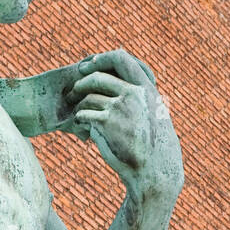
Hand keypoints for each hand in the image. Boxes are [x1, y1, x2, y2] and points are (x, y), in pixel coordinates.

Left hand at [63, 50, 183, 202]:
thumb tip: (120, 82)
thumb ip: (140, 97)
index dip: (100, 59)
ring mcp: (119, 107)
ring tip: (82, 119)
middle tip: (74, 91)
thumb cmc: (155, 147)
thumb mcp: (155, 115)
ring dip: (81, 108)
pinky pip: (83, 115)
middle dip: (81, 82)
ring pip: (88, 99)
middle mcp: (134, 94)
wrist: (154, 171)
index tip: (89, 66)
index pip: (121, 58)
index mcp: (146, 89)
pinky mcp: (106, 123)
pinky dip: (80, 122)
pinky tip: (84, 133)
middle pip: (97, 76)